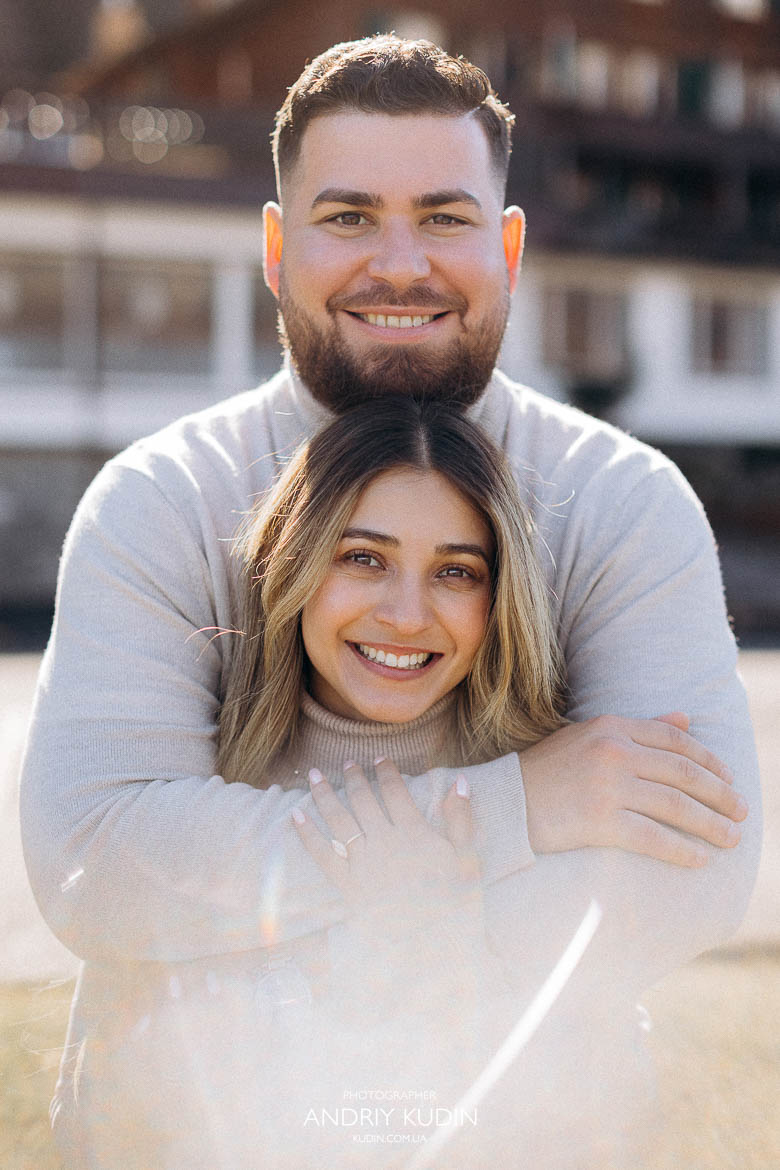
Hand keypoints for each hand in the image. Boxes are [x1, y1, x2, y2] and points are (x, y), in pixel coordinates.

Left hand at [292, 757, 480, 938]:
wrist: (436, 952)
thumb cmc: (458, 907)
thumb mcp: (467, 860)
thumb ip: (461, 819)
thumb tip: (459, 781)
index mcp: (415, 833)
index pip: (395, 792)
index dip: (386, 772)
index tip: (379, 759)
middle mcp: (385, 843)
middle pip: (363, 801)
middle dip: (353, 778)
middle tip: (346, 762)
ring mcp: (364, 864)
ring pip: (339, 820)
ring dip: (325, 795)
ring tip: (314, 776)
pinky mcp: (348, 887)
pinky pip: (322, 855)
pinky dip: (307, 834)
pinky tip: (296, 816)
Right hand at [520, 712, 747, 866]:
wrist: (502, 803)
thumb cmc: (546, 771)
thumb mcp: (589, 736)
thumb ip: (639, 728)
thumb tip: (686, 719)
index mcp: (611, 726)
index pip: (675, 740)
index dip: (709, 760)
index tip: (728, 778)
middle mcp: (613, 752)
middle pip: (683, 773)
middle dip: (719, 794)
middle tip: (741, 811)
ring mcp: (607, 786)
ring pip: (675, 805)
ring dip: (711, 824)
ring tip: (731, 838)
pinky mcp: (599, 821)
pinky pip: (653, 837)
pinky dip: (682, 849)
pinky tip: (700, 860)